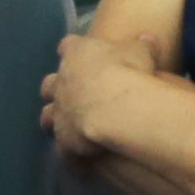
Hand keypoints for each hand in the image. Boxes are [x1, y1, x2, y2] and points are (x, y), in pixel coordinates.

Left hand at [41, 28, 162, 157]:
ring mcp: (59, 111)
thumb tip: (147, 40)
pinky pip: (61, 147)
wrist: (116, 109)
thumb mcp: (141, 52)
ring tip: (66, 123)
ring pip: (46, 116)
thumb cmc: (126, 72)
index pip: (67, 46)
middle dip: (56, 88)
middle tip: (72, 92)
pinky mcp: (64, 138)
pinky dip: (68, 148)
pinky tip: (77, 153)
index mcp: (76, 54)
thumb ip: (141, 46)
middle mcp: (61, 82)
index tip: (79, 52)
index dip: (72, 49)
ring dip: (54, 118)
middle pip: (48, 84)